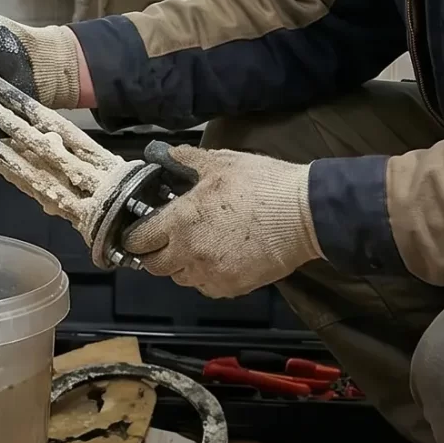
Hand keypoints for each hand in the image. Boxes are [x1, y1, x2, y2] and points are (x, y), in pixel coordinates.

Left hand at [122, 146, 320, 298]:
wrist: (306, 215)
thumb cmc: (264, 185)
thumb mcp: (221, 162)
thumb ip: (185, 161)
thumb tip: (163, 155)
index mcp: (181, 221)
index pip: (139, 240)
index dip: (137, 235)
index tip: (142, 230)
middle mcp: (190, 253)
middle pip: (155, 266)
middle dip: (157, 253)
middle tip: (169, 238)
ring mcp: (211, 274)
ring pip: (180, 278)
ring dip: (182, 265)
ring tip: (198, 246)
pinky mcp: (232, 287)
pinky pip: (206, 287)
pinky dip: (206, 276)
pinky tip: (219, 257)